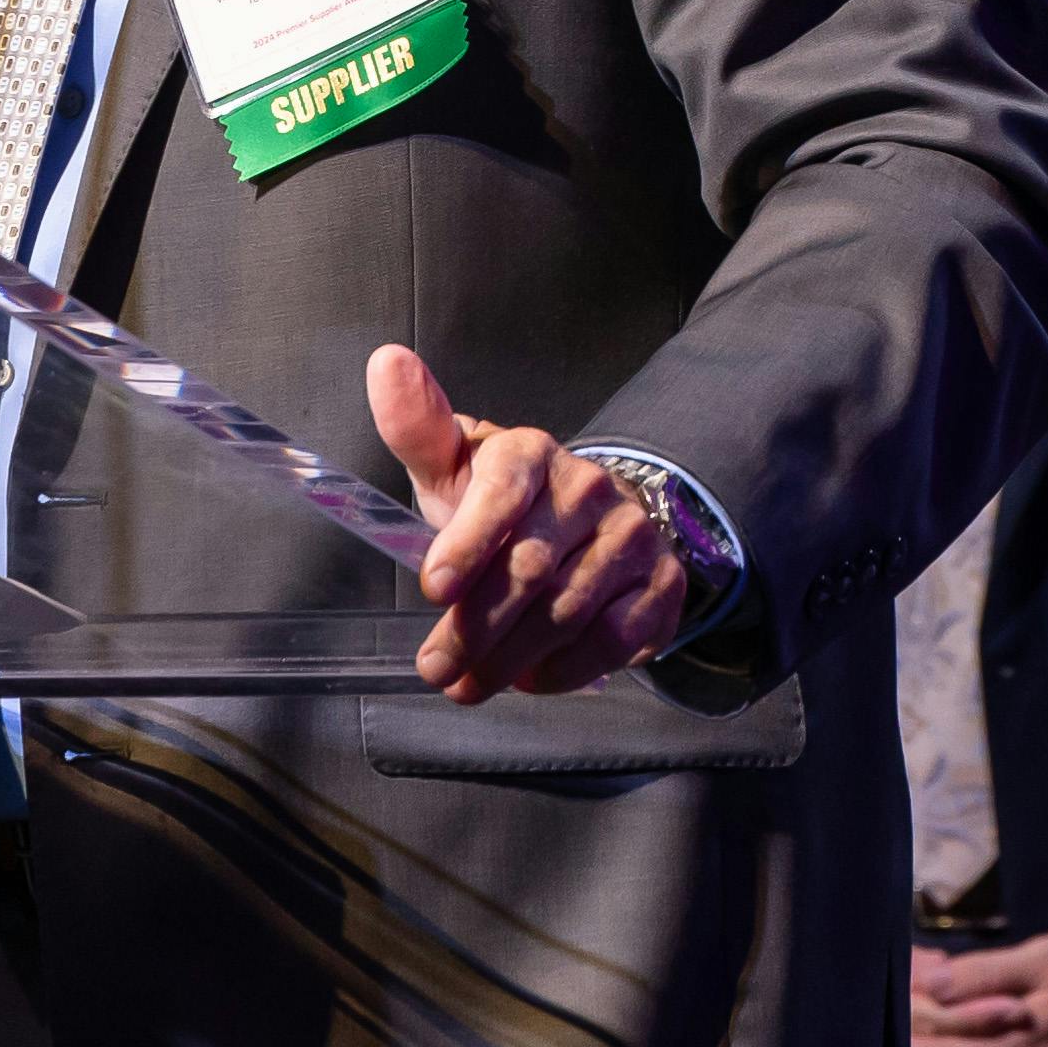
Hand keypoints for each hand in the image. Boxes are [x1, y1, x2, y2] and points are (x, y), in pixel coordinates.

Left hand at [373, 345, 695, 701]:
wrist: (592, 522)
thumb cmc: (504, 501)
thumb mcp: (456, 466)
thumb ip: (418, 427)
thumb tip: (385, 362)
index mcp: (532, 453)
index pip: (504, 490)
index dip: (468, 541)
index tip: (434, 588)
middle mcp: (589, 488)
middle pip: (529, 568)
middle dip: (476, 628)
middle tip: (436, 668)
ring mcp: (632, 536)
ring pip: (569, 611)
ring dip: (511, 659)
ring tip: (469, 683)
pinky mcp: (662, 582)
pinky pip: (615, 638)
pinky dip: (566, 669)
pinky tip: (531, 678)